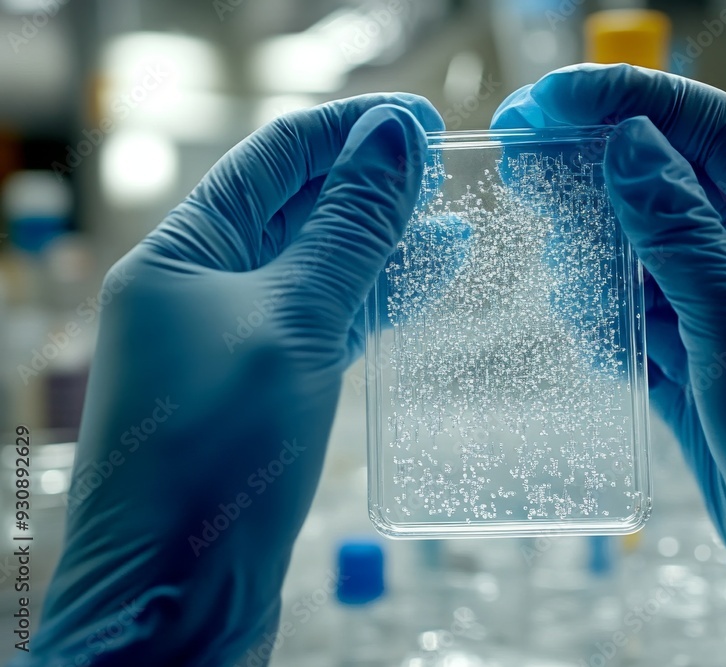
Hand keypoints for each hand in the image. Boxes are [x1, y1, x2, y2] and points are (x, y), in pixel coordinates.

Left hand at [23, 95, 442, 665]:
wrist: (176, 604)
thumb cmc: (215, 459)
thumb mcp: (290, 324)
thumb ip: (345, 232)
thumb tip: (392, 139)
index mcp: (180, 256)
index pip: (273, 162)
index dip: (348, 132)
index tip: (422, 120)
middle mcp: (199, 292)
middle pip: (296, 211)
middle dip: (370, 185)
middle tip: (450, 166)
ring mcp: (232, 346)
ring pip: (319, 271)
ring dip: (383, 244)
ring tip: (455, 224)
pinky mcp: (266, 394)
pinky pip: (326, 325)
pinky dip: (374, 303)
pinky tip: (422, 288)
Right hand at [493, 64, 725, 664]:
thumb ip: (680, 233)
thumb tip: (628, 144)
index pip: (710, 130)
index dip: (627, 101)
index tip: (548, 100)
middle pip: (670, 181)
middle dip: (597, 172)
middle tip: (524, 169)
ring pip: (648, 249)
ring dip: (598, 253)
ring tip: (565, 272)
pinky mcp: (704, 354)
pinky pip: (644, 312)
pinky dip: (610, 315)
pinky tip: (591, 331)